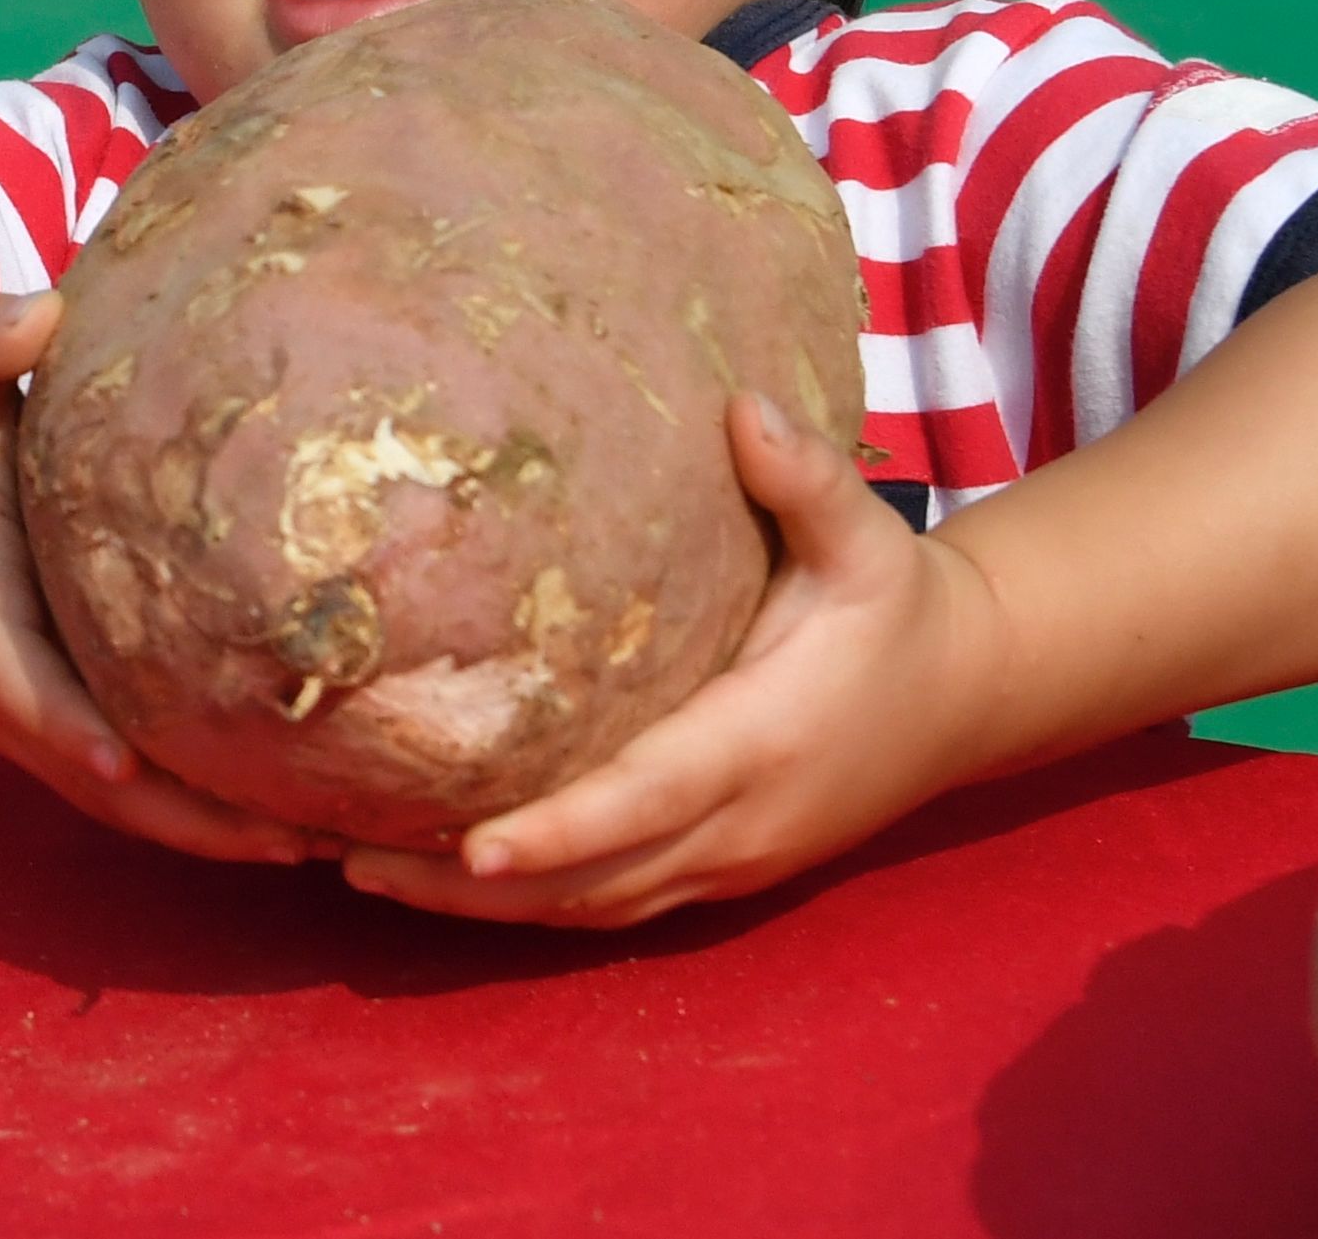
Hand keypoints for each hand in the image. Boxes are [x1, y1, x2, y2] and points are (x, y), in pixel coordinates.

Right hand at [0, 292, 319, 866]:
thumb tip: (43, 306)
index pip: (14, 681)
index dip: (64, 723)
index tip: (123, 754)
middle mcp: (7, 689)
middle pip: (91, 776)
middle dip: (183, 816)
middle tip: (289, 836)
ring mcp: (43, 726)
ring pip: (131, 803)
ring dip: (220, 834)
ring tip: (330, 845)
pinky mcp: (81, 736)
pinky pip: (149, 793)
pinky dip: (217, 819)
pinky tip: (309, 825)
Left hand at [341, 392, 1007, 926]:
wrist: (968, 692)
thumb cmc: (895, 604)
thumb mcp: (865, 537)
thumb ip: (805, 478)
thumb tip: (742, 408)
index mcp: (759, 741)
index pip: (642, 802)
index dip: (556, 832)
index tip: (471, 847)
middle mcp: (741, 823)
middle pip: (593, 882)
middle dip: (473, 885)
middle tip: (349, 863)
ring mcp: (731, 863)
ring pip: (593, 909)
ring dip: (480, 909)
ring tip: (357, 872)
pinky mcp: (720, 874)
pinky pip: (613, 906)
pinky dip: (528, 907)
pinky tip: (439, 880)